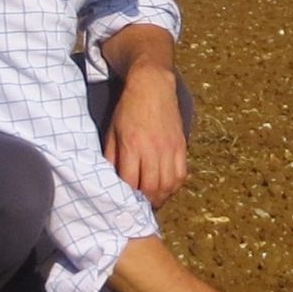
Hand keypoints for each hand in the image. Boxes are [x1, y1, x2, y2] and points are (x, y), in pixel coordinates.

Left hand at [104, 67, 189, 205]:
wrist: (152, 85)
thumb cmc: (127, 109)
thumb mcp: (112, 131)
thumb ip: (110, 156)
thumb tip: (110, 179)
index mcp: (132, 146)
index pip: (130, 182)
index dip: (126, 196)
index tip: (123, 201)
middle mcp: (153, 149)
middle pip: (152, 188)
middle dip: (144, 202)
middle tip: (138, 206)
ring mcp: (170, 148)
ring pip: (169, 185)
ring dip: (160, 197)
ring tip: (152, 199)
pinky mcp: (181, 145)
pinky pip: (182, 174)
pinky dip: (174, 186)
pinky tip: (166, 187)